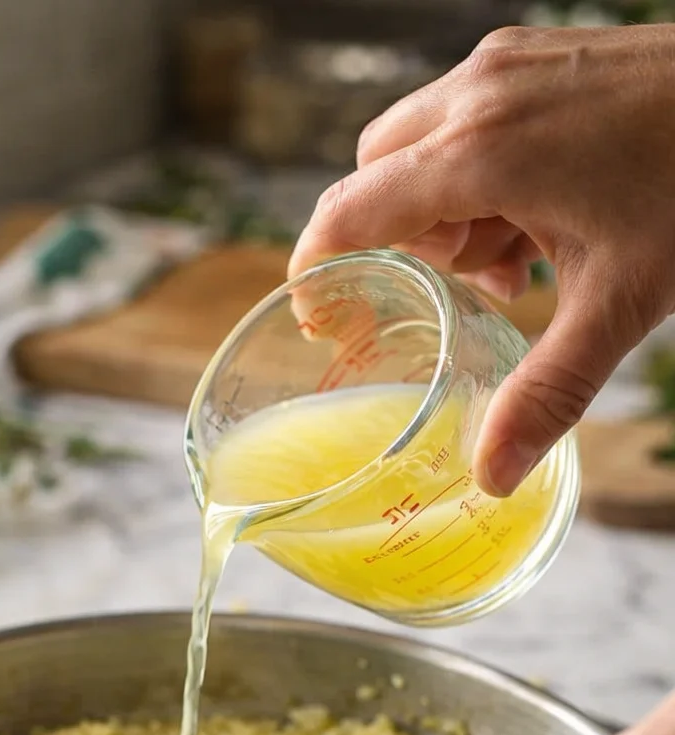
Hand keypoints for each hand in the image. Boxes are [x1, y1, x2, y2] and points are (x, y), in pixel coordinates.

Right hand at [289, 25, 674, 497]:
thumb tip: (490, 474)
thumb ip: (546, 391)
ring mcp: (506, 66)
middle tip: (461, 289)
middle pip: (375, 175)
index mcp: (478, 153)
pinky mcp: (535, 58)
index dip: (317, 271)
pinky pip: (468, 120)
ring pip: (421, 148)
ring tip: (516, 260)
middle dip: (402, 241)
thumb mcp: (618, 304)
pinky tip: (539, 218)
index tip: (320, 320)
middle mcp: (476, 96)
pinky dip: (480, 176)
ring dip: (447, 212)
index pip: (347, 211)